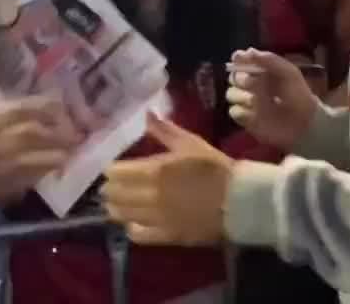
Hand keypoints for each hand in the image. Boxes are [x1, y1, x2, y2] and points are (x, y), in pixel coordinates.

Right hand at [0, 97, 83, 206]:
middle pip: (27, 136)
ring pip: (25, 161)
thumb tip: (32, 110)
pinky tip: (47, 174)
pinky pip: (15, 184)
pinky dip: (33, 178)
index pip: (17, 112)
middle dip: (54, 135)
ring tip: (68, 157)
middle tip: (75, 136)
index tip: (63, 110)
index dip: (44, 110)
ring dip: (50, 159)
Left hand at [102, 115, 233, 245]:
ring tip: (115, 203)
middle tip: (110, 185)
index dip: (111, 169)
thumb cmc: (215, 168)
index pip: (117, 172)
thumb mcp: (191, 143)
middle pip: (115, 194)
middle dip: (110, 188)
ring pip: (122, 214)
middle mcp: (150, 196)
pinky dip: (131, 227)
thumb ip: (165, 130)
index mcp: (155, 170)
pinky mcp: (166, 236)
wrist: (239, 201)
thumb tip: (146, 114)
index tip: (112, 167)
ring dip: (115, 207)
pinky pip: (138, 234)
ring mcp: (157, 218)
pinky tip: (133, 221)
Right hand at [225, 49, 318, 151]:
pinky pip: (234, 111)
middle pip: (233, 77)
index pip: (240, 60)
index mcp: (260, 70)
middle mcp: (250, 84)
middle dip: (241, 79)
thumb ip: (269, 60)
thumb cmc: (297, 94)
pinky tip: (254, 113)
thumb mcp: (288, 72)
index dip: (238, 59)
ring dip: (242, 96)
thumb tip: (248, 51)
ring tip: (257, 101)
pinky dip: (242, 111)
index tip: (239, 59)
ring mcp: (246, 101)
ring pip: (231, 94)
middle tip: (253, 84)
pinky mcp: (245, 119)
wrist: (304, 121)